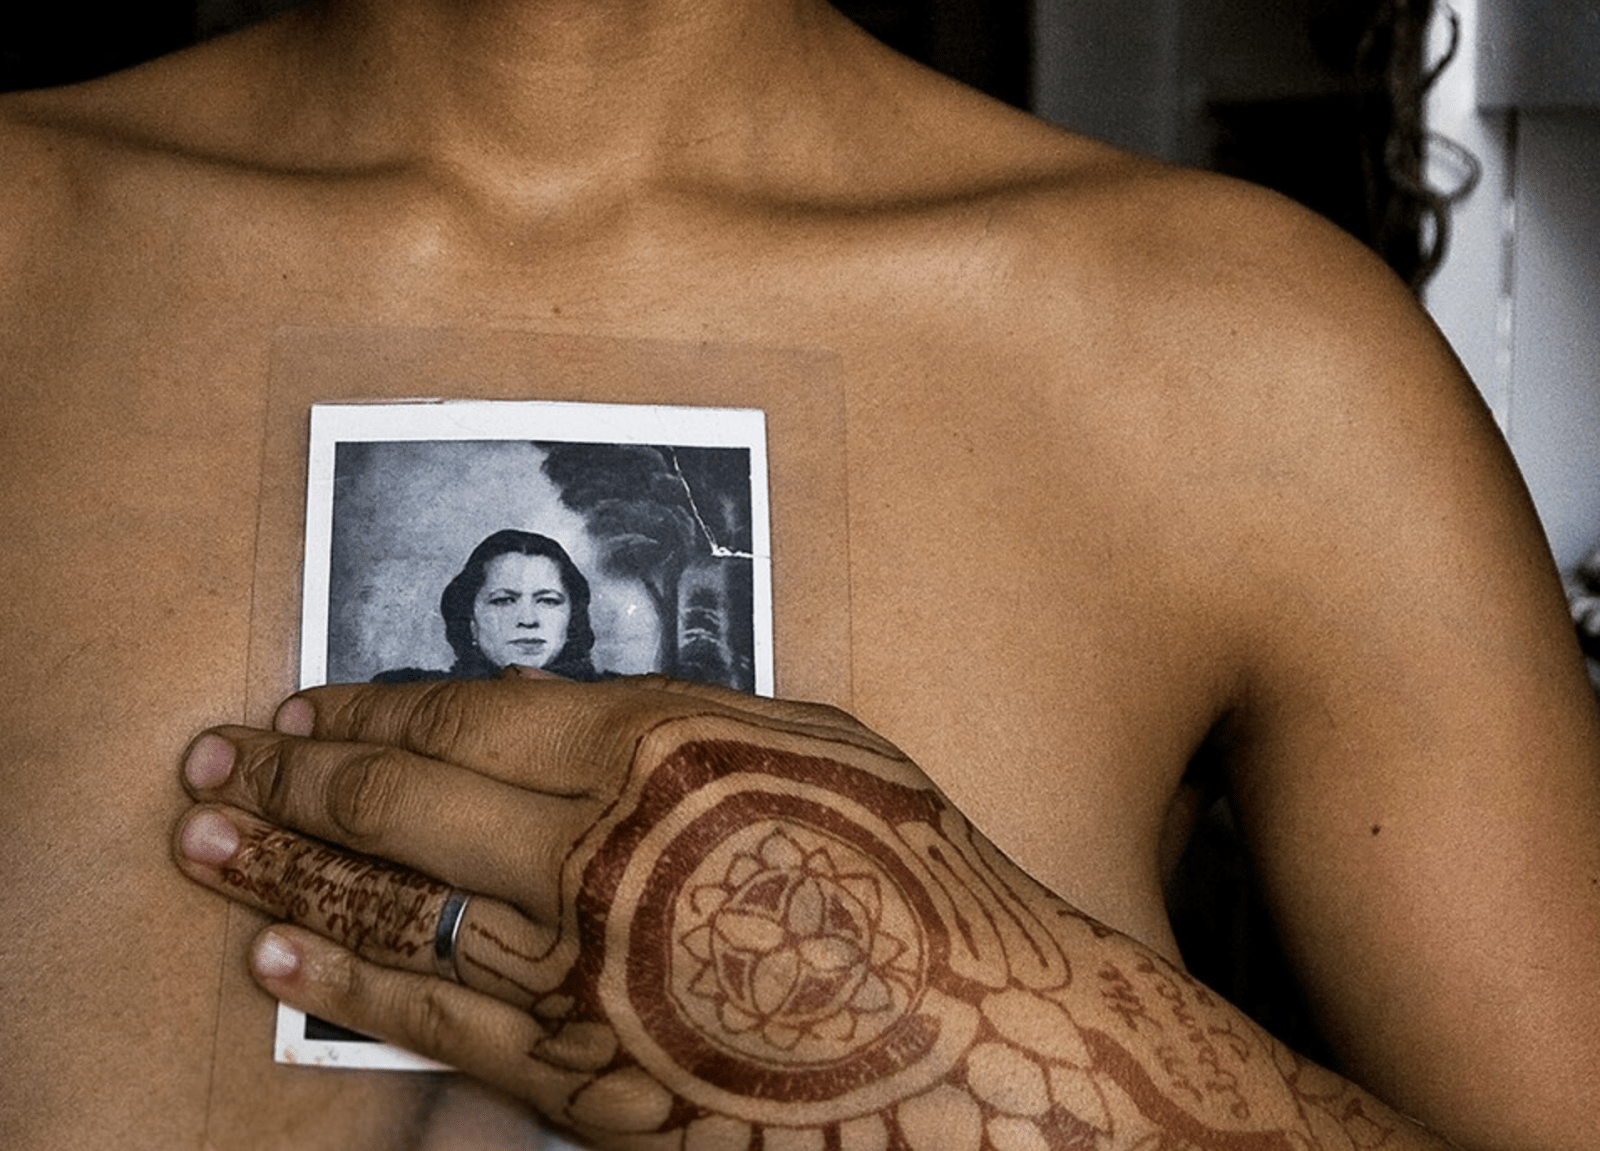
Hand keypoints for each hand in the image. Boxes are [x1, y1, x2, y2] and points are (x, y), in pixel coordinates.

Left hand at [174, 675, 1446, 1149]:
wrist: (970, 1042)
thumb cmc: (909, 873)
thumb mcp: (805, 742)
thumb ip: (675, 720)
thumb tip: (565, 720)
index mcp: (648, 743)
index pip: (457, 715)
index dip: (362, 709)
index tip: (302, 705)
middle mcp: (586, 848)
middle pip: (392, 806)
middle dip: (285, 782)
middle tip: (211, 765)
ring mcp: (571, 967)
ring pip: (383, 911)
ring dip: (278, 874)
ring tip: (202, 847)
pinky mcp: (575, 1072)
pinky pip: (428, 1021)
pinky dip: (338, 987)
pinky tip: (271, 960)